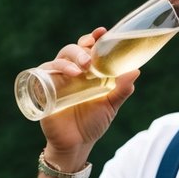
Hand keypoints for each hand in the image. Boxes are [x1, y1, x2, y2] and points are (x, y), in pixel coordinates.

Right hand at [39, 28, 139, 159]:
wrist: (76, 145)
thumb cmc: (92, 124)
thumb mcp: (110, 105)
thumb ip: (122, 89)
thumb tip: (136, 70)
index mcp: (87, 72)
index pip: (89, 48)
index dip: (94, 38)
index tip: (102, 32)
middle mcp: (71, 72)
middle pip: (72, 50)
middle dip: (81, 50)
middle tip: (90, 59)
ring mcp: (56, 80)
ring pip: (58, 60)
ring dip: (69, 61)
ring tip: (81, 71)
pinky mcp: (44, 90)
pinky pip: (42, 74)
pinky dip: (52, 71)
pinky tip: (64, 77)